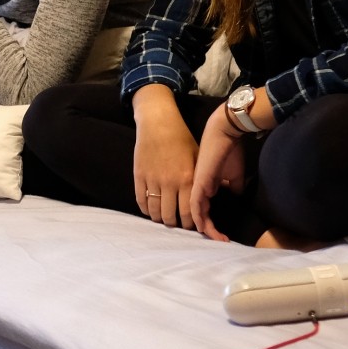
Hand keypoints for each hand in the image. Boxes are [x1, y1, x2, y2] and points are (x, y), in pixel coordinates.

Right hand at [130, 91, 199, 228]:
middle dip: (174, 224)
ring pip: (154, 211)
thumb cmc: (181, 139)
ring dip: (159, 218)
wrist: (158, 123)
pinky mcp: (139, 176)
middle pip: (170, 216)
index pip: (188, 212)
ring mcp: (152, 180)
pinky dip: (145, 209)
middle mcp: (170, 183)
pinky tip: (150, 210)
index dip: (189, 223)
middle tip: (176, 223)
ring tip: (163, 218)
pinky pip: (141, 200)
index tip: (191, 225)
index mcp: (187, 179)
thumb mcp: (197, 158)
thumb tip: (208, 196)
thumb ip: (200, 179)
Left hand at [190, 107, 249, 242]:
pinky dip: (200, 219)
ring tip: (218, 239)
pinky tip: (207, 230)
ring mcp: (195, 186)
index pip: (203, 209)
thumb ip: (231, 187)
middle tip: (220, 240)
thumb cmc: (229, 151)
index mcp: (203, 186)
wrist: (225, 133)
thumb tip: (234, 196)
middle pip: (197, 214)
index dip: (211, 223)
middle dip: (209, 230)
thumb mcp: (233, 174)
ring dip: (206, 228)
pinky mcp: (197, 184)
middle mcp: (196, 188)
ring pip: (195, 214)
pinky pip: (196, 206)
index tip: (223, 235)